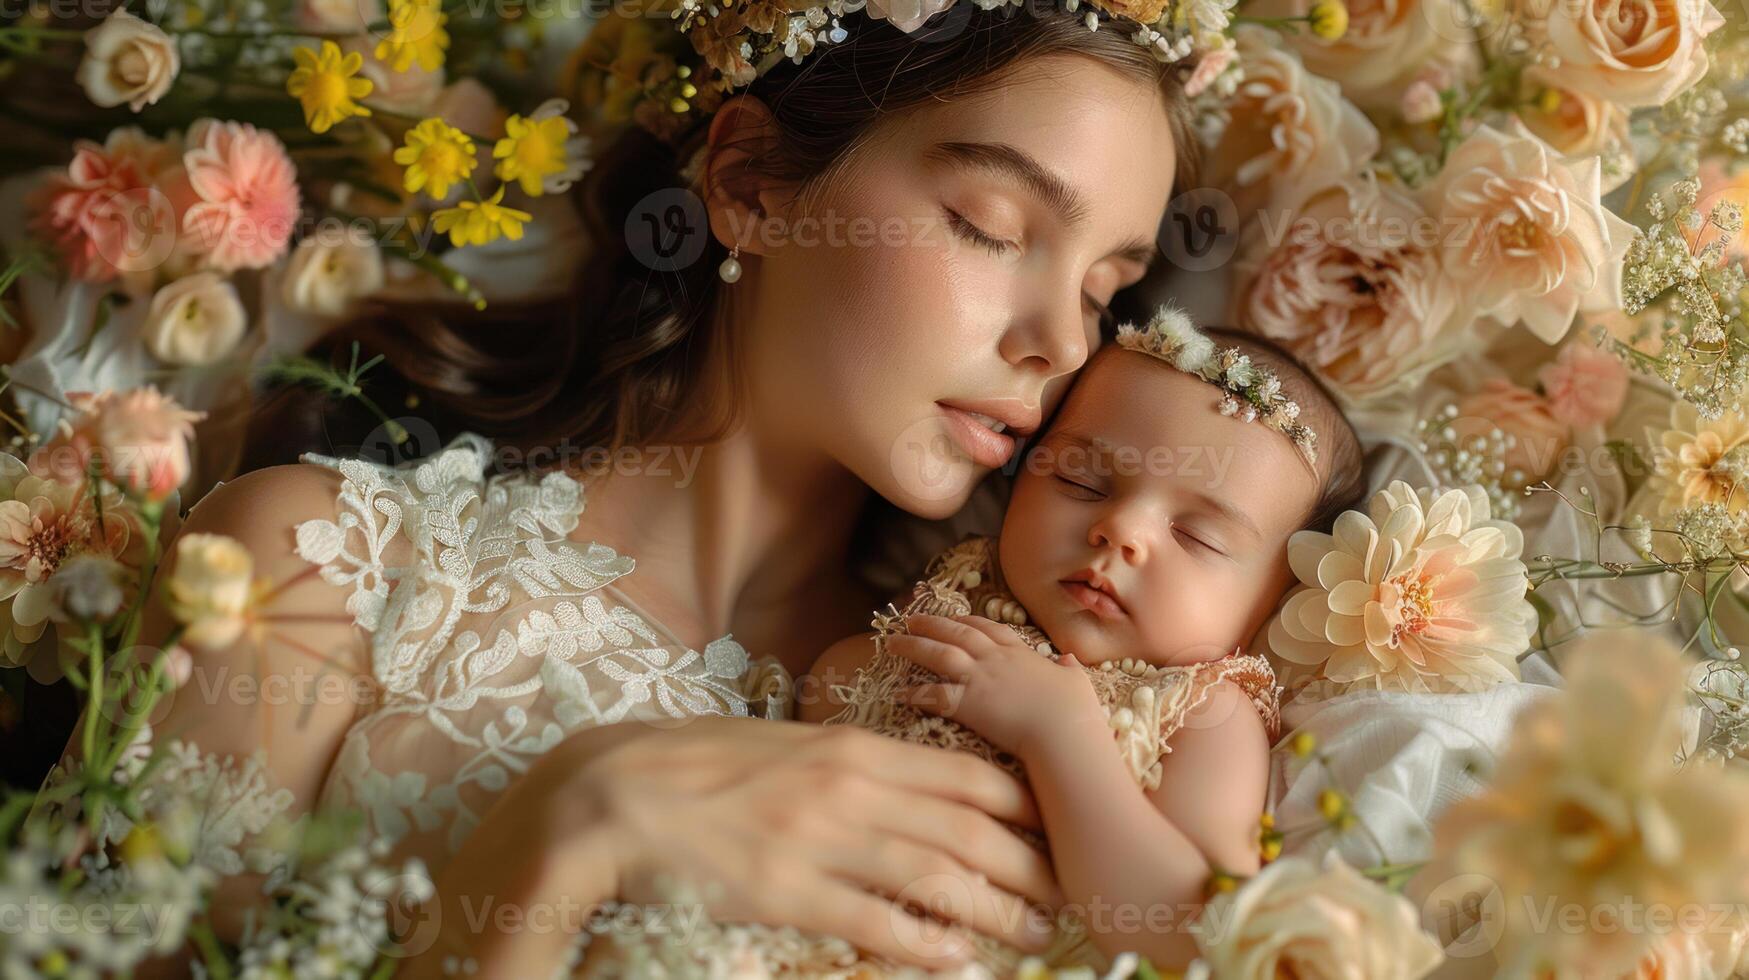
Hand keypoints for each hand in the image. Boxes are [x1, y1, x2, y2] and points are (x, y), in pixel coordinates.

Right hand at [408, 715, 1063, 975]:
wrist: (616, 795)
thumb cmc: (699, 767)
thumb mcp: (786, 747)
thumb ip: (848, 763)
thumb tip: (900, 784)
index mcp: (852, 747)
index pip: (966, 773)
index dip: (1023, 805)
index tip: (1056, 829)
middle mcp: (851, 790)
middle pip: (969, 829)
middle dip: (1028, 865)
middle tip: (1065, 895)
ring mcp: (822, 842)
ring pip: (937, 877)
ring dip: (995, 910)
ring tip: (1032, 936)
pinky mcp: (790, 894)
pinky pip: (875, 923)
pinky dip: (924, 945)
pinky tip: (957, 961)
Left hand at [888, 614, 1104, 761]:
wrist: (1063, 733)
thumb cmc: (1075, 711)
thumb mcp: (1077, 681)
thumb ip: (1069, 668)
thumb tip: (1069, 660)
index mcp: (1020, 653)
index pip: (989, 628)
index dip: (969, 621)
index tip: (954, 617)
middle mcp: (995, 659)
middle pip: (956, 633)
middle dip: (932, 623)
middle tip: (911, 619)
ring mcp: (979, 679)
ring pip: (938, 654)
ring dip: (913, 646)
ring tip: (892, 643)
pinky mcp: (968, 704)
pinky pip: (934, 695)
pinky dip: (915, 693)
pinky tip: (899, 693)